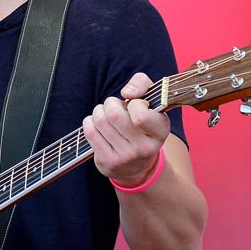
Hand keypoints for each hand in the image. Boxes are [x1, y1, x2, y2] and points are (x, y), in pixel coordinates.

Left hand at [86, 72, 170, 186]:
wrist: (136, 165)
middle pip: (114, 114)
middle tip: (114, 107)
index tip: (135, 105)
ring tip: (106, 115)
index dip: (134, 103)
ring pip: (100, 120)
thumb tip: (127, 92)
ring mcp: (126, 157)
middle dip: (110, 103)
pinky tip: (97, 125)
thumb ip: (142, 84)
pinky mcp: (108, 162)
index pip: (141, 115)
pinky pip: (90, 132)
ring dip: (99, 111)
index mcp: (160, 131)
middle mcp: (145, 147)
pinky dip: (90, 122)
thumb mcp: (150, 101)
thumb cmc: (142, 124)